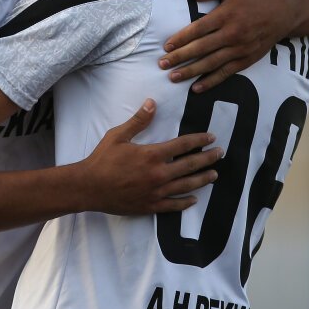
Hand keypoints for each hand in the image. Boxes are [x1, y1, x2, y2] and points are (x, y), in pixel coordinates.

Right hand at [78, 100, 221, 214]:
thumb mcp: (118, 136)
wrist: (88, 187)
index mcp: (152, 155)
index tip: (211, 137)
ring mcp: (156, 192)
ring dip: (202, 179)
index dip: (199, 140)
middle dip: (208, 158)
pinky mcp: (150, 205)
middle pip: (190, 165)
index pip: (183, 145)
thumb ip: (138, 121)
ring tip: (214, 175)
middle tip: (220, 154)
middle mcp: (158, 174)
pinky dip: (185, 203)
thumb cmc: (102, 160)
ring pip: (186, 185)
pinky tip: (194, 200)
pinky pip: (173, 205)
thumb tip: (152, 103)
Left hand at [159, 0, 302, 91]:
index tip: (166, 46)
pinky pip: (225, 73)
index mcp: (226, 15)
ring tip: (173, 77)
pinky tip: (196, 88)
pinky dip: (210, 81)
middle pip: (201, 48)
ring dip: (190, 71)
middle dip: (180, 57)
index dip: (181, 38)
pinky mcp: (246, 60)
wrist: (281, 14)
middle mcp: (232, 34)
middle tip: (162, 64)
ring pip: (211, 63)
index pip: (198, 29)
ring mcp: (239, 49)